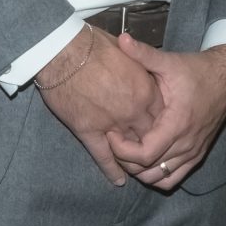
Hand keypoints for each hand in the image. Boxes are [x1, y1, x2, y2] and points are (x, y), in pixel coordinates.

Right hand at [37, 28, 161, 186]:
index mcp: (145, 89)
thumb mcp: (126, 52)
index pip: (161, 115)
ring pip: (129, 150)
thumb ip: (138, 67)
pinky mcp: (88, 130)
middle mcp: (133, 110)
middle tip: (152, 153)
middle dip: (151, 145)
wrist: (64, 51)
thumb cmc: (94, 44)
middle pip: (149, 136)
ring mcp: (112, 123)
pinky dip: (112, 170)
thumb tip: (142, 67)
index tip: (160, 129)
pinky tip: (118, 180)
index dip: (161, 124)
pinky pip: (103, 156)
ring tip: (137, 170)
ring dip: (133, 160)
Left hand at [105, 36, 225, 192]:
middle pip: (148, 171)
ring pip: (159, 179)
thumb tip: (121, 38)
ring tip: (128, 151)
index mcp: (178, 123)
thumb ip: (143, 53)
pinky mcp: (197, 155)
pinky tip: (147, 160)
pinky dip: (157, 176)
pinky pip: (173, 179)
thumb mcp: (170, 61)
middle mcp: (187, 143)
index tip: (112, 133)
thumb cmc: (198, 70)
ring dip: (140, 171)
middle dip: (126, 161)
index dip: (122, 150)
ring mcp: (193, 152)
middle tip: (114, 141)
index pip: (144, 154)